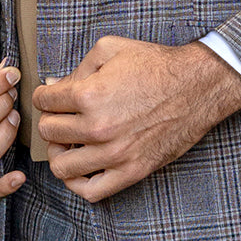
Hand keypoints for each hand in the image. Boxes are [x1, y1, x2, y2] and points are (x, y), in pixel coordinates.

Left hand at [34, 36, 240, 201]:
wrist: (197, 86)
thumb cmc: (156, 65)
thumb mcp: (111, 48)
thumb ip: (77, 68)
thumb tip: (54, 87)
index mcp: (89, 94)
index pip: (43, 101)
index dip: (46, 95)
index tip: (53, 96)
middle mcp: (97, 127)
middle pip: (48, 132)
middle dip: (52, 120)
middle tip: (63, 115)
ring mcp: (114, 154)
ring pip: (61, 165)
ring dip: (60, 151)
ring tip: (70, 141)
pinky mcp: (131, 172)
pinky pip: (90, 191)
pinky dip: (78, 182)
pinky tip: (82, 166)